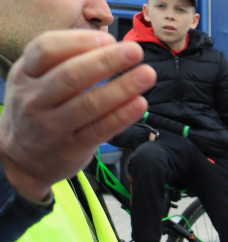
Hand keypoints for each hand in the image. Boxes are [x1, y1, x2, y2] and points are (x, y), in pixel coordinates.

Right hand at [0, 30, 155, 201]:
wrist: (22, 158)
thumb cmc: (39, 108)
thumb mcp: (35, 79)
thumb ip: (63, 61)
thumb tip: (109, 46)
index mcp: (26, 73)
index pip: (47, 49)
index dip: (79, 41)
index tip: (108, 38)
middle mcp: (35, 98)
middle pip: (71, 75)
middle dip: (106, 61)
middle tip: (134, 51)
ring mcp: (52, 126)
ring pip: (89, 104)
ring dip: (122, 88)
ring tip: (147, 74)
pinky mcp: (72, 148)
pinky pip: (100, 130)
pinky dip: (122, 116)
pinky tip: (140, 103)